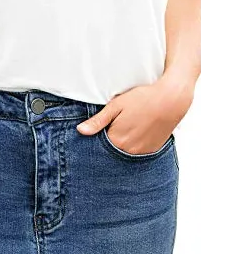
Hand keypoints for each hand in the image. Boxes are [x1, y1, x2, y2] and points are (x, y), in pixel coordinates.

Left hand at [76, 72, 194, 153]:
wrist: (172, 99)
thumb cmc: (143, 99)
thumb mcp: (116, 105)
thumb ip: (98, 121)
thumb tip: (80, 131)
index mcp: (116, 140)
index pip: (98, 147)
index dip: (99, 137)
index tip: (103, 128)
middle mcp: (128, 151)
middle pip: (112, 152)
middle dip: (110, 142)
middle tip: (119, 125)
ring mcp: (141, 153)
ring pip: (125, 154)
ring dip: (124, 145)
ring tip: (130, 128)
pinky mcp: (152, 151)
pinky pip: (138, 154)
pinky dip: (135, 147)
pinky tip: (139, 133)